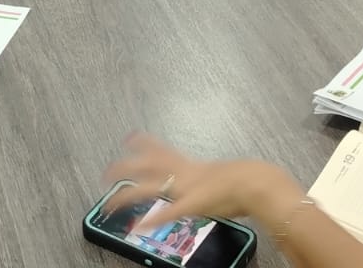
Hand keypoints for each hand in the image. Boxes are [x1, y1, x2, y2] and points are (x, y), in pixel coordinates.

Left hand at [104, 134, 302, 231]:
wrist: (256, 182)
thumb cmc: (246, 179)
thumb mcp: (222, 175)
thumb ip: (209, 180)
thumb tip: (210, 184)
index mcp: (191, 165)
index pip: (161, 149)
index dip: (143, 142)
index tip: (129, 137)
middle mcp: (184, 172)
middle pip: (147, 165)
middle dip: (125, 167)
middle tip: (106, 172)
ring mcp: (185, 188)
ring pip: (149, 187)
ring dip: (127, 195)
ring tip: (109, 203)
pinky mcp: (190, 205)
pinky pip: (168, 212)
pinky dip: (152, 219)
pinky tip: (138, 226)